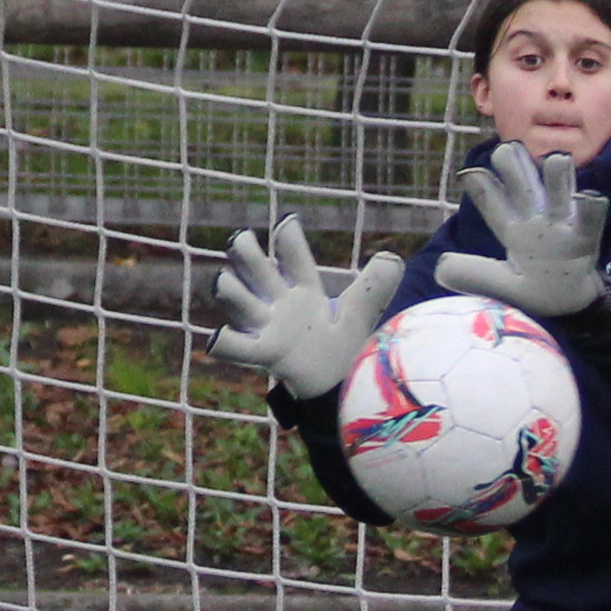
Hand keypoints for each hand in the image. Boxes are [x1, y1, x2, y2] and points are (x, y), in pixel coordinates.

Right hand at [210, 217, 401, 399]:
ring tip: (222, 281)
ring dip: (231, 293)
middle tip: (239, 238)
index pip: (295, 260)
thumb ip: (373, 287)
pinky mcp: (264, 355)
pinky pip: (239, 349)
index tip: (288, 221)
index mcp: (304, 291)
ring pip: (243, 305)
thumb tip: (394, 258)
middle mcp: (281, 305)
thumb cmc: (343, 349)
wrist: (337, 389)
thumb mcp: (359, 314)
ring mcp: (268, 329)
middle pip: (259, 273)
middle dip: (246, 255)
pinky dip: (226, 344)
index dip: (290, 241)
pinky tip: (217, 339)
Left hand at [433, 144, 610, 322]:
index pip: (493, 205)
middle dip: (515, 167)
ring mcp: (561, 227)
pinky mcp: (584, 242)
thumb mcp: (499, 283)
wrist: (567, 307)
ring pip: (559, 194)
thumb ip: (471, 274)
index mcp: (513, 229)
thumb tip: (440, 266)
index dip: (482, 189)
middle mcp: (536, 220)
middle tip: (506, 150)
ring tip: (556, 159)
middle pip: (524, 187)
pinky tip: (589, 198)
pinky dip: (591, 210)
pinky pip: (589, 223)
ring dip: (558, 177)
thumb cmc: (533, 289)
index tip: (469, 174)